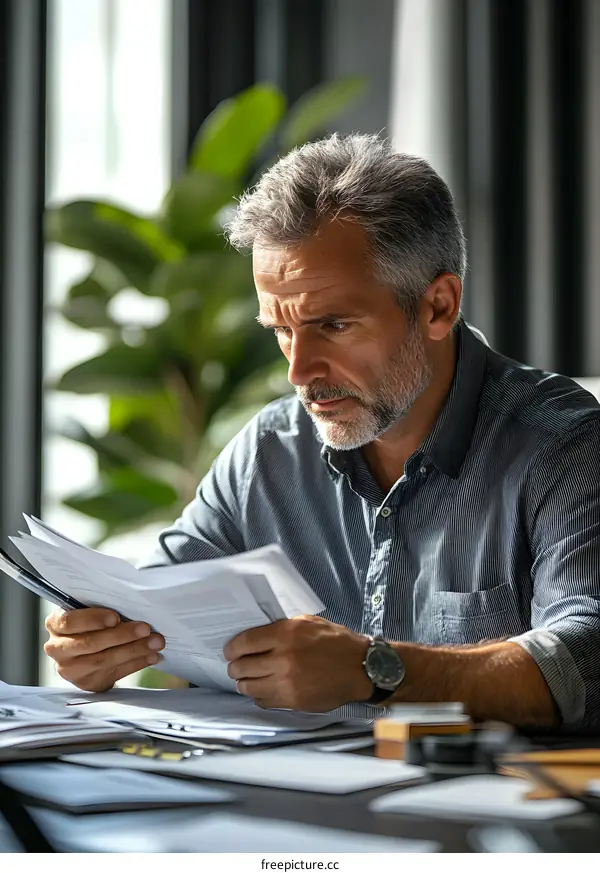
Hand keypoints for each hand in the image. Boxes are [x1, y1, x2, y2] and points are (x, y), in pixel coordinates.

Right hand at [44, 608, 165, 691]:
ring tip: (155, 643)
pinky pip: (115, 673)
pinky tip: (151, 656)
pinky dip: (136, 663)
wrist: (84, 653)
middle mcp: (58, 648)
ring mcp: (71, 669)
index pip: (70, 621)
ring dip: (134, 650)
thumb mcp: (89, 612)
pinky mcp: (87, 683)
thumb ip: (102, 609)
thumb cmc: (90, 624)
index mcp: (56, 625)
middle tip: (145, 629)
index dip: (93, 619)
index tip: (116, 617)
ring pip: (104, 660)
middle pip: (90, 643)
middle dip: (121, 635)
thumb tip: (133, 603)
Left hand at [224, 615, 371, 710]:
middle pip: (241, 666)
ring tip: (249, 678)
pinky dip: (259, 695)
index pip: (243, 643)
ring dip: (244, 682)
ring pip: (248, 686)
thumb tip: (257, 633)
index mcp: (285, 634)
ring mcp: (286, 682)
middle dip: (235, 666)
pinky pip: (263, 700)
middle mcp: (282, 658)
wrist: (360, 667)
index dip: (231, 648)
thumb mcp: (308, 622)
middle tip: (238, 665)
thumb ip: (282, 627)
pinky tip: (265, 689)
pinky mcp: (292, 701)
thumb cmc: (335, 641)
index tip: (229, 651)